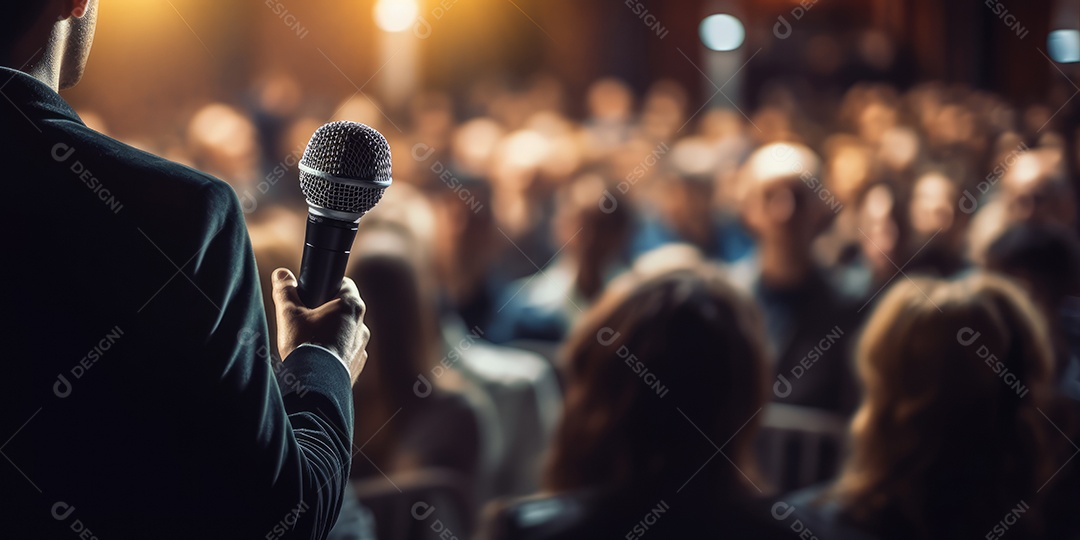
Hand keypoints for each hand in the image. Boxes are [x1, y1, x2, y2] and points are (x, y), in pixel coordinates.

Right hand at [272, 268, 368, 383]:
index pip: (344, 284)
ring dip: (331, 333)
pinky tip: (317, 358)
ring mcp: (362, 347)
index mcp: (351, 306)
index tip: (313, 294)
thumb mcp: (289, 314)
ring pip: (345, 333)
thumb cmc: (305, 345)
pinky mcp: (357, 366)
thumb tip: (281, 274)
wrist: (315, 385)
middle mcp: (362, 325)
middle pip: (344, 309)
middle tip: (306, 319)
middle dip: (327, 312)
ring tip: (310, 342)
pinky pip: (346, 353)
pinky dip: (334, 353)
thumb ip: (285, 290)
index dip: (327, 286)